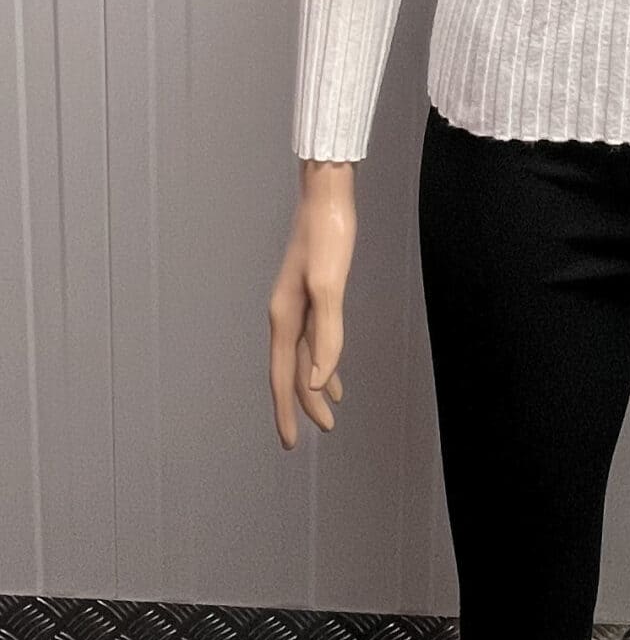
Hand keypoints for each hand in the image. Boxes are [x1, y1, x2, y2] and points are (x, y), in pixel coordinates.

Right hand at [268, 172, 356, 447]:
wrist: (326, 197)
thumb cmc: (328, 237)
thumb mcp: (330, 286)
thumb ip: (327, 334)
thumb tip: (319, 381)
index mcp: (285, 317)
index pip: (283, 376)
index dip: (288, 409)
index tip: (292, 442)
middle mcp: (285, 315)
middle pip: (290, 372)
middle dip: (301, 404)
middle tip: (315, 434)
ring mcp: (297, 306)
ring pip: (302, 358)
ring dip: (313, 387)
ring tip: (328, 414)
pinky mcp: (311, 296)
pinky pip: (313, 341)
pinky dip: (323, 362)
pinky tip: (335, 376)